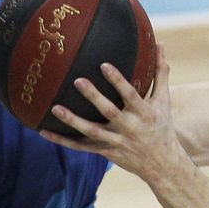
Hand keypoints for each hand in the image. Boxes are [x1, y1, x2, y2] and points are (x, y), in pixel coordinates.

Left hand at [41, 46, 182, 182]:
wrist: (161, 163)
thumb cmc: (161, 125)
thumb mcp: (164, 100)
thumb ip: (159, 73)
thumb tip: (160, 44)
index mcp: (144, 113)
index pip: (131, 95)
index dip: (118, 81)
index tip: (104, 65)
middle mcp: (130, 128)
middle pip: (109, 112)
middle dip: (94, 97)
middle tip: (77, 81)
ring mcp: (116, 142)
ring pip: (91, 132)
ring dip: (73, 121)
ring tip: (55, 108)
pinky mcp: (105, 152)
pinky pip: (81, 146)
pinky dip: (63, 140)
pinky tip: (45, 132)